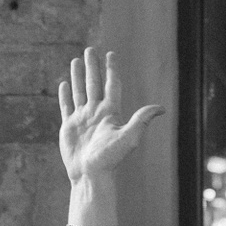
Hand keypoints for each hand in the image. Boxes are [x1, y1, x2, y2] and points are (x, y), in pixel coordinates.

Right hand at [57, 48, 164, 184]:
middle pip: (93, 83)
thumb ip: (141, 120)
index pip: (111, 85)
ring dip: (78, 76)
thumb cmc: (110, 159)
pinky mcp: (69, 126)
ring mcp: (82, 119)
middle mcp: (96, 113)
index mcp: (110, 112)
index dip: (111, 69)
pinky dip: (65, 95)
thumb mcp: (129, 137)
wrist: (90, 175)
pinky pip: (66, 106)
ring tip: (76, 61)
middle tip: (90, 50)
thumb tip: (161, 108)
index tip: (111, 54)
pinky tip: (64, 84)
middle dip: (92, 67)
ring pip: (79, 91)